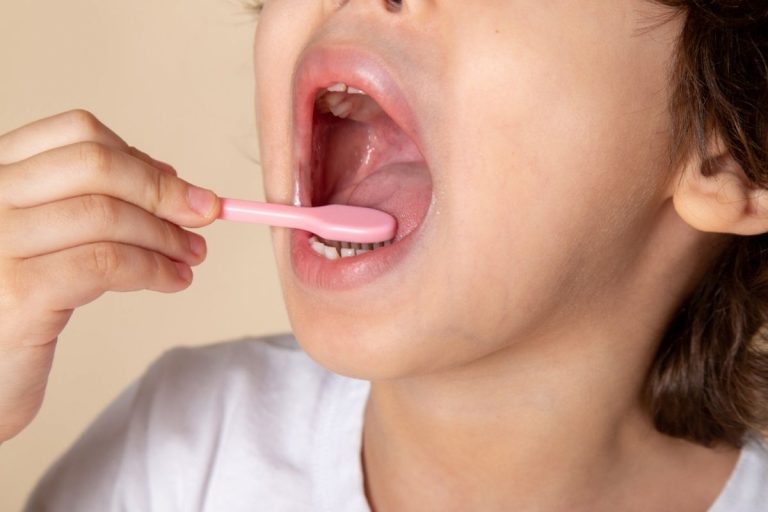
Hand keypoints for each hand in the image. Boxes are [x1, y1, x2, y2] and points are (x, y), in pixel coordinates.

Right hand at [0, 110, 219, 441]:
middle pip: (97, 165)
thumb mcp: (42, 242)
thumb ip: (85, 206)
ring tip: (191, 255)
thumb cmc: (8, 309)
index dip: (139, 158)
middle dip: (163, 191)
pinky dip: (154, 269)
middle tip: (205, 215)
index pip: (76, 133)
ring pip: (107, 215)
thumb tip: (166, 178)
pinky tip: (173, 281)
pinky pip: (108, 264)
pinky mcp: (17, 292)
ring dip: (166, 235)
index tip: (177, 186)